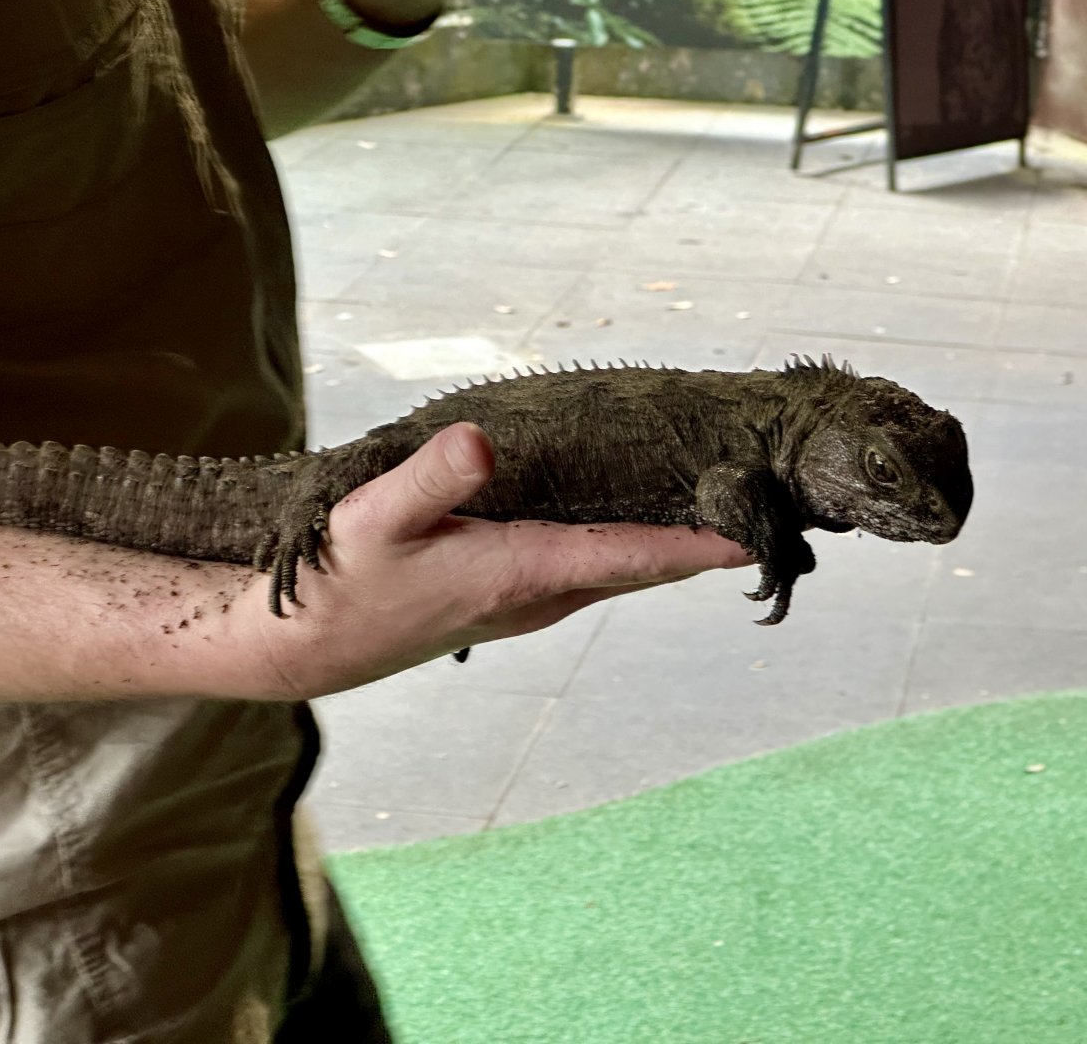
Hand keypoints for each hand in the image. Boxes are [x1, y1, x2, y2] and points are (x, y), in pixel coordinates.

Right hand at [246, 423, 750, 698]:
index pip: (633, 554)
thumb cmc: (343, 580)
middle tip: (773, 503)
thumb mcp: (375, 518)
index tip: (763, 528)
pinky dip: (639, 545)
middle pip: (649, 566)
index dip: (701, 541)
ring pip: (628, 569)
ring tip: (730, 505)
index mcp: (522, 572)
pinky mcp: (520, 597)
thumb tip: (479, 440)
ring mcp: (536, 602)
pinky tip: (648, 518)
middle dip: (709, 539)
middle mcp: (544, 594)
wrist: (313, 646)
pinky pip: (601, 568)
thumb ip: (429, 479)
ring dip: (679, 544)